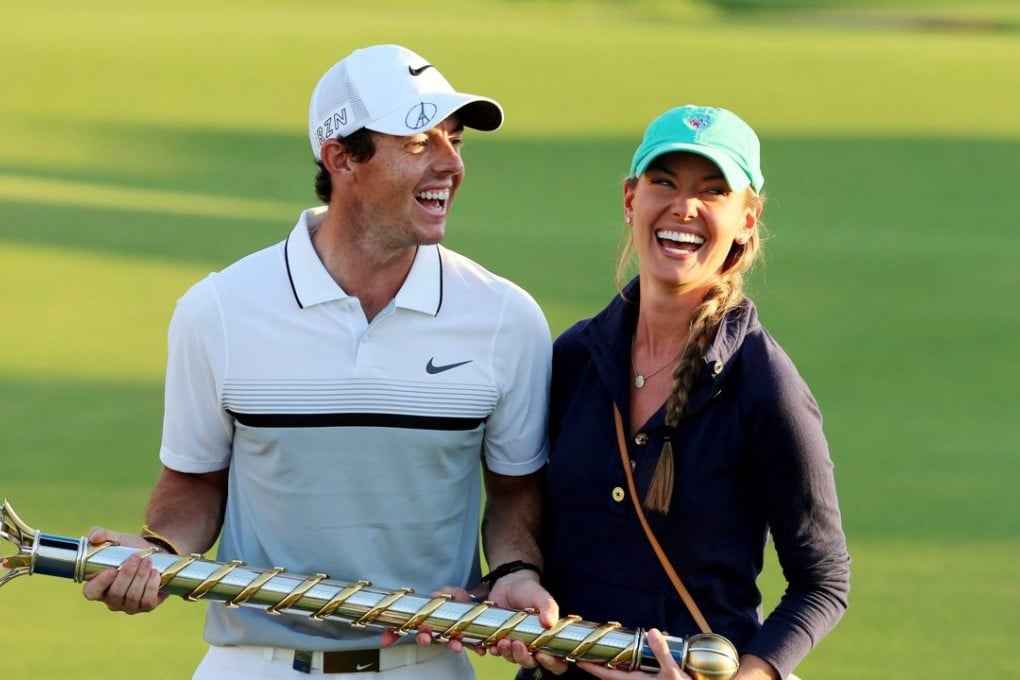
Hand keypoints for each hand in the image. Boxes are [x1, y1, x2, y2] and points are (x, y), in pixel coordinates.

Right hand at [81, 527, 167, 613]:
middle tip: (137, 557)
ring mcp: (128, 606)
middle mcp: (111, 599)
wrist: (156, 553)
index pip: (91, 593)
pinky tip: (155, 574)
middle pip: (116, 594)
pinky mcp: (146, 606)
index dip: (100, 584)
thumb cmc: (130, 549)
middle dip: (128, 574)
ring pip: (132, 598)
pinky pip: (147, 602)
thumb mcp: (116, 539)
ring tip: (148, 561)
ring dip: (141, 577)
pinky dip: (152, 586)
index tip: (112, 570)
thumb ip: (102, 535)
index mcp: (98, 586)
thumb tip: (95, 537)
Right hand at [379, 585, 489, 654]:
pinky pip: (475, 647)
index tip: (385, 640)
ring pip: (450, 644)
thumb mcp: (456, 592)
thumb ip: (447, 593)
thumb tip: (437, 593)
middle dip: (424, 640)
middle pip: (427, 638)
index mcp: (431, 621)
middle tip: (424, 639)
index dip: (395, 634)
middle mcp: (441, 631)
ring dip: (452, 646)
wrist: (490, 600)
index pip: (410, 627)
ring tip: (456, 646)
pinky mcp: (475, 640)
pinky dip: (478, 648)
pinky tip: (482, 650)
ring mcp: (457, 636)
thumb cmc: (466, 600)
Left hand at [488, 572, 567, 674]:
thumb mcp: (541, 596)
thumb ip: (548, 608)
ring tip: (503, 641)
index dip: (550, 663)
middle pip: (531, 662)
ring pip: (513, 658)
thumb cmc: (530, 591)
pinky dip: (494, 651)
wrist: (509, 584)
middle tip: (518, 644)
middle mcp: (533, 645)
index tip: (541, 654)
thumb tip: (550, 623)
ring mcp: (516, 644)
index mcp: (548, 639)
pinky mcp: (501, 641)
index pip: (556, 661)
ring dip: (508, 653)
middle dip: (523, 657)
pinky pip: (497, 652)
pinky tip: (491, 645)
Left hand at [577, 629, 691, 679]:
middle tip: (598, 643)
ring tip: (635, 638)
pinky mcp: (656, 679)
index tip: (577, 659)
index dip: (591, 667)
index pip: (607, 674)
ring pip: (632, 666)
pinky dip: (649, 654)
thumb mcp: (673, 672)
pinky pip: (646, 666)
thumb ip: (662, 652)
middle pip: (616, 670)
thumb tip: (653, 631)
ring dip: (631, 652)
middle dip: (608, 656)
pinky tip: (660, 641)